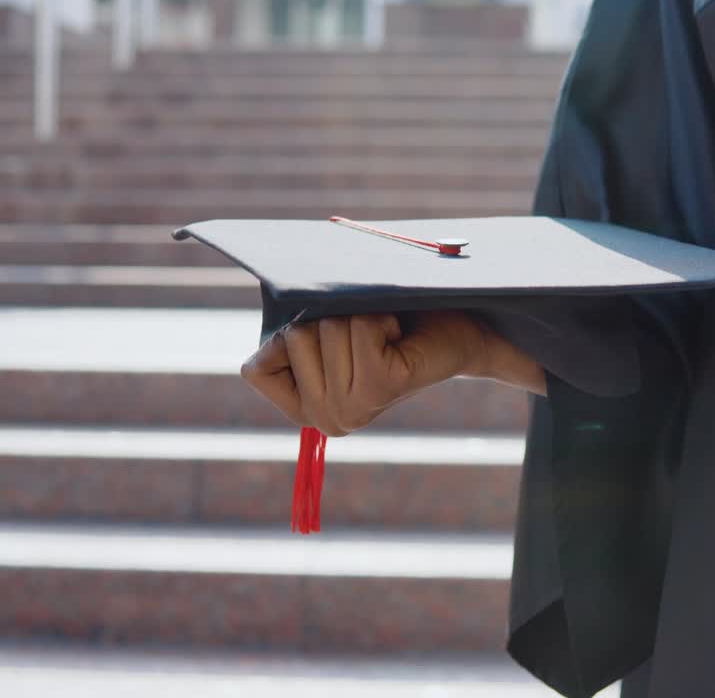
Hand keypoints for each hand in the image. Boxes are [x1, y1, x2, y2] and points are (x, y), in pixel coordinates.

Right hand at [241, 311, 544, 435]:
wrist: (459, 334)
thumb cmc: (392, 325)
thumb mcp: (326, 332)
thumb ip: (288, 335)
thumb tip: (272, 294)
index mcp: (306, 411)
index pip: (255, 369)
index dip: (288, 340)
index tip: (332, 344)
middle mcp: (325, 419)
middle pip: (292, 338)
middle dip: (330, 320)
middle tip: (368, 337)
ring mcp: (351, 408)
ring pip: (324, 327)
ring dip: (359, 317)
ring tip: (386, 335)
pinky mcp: (379, 387)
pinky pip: (358, 328)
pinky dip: (379, 317)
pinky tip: (398, 334)